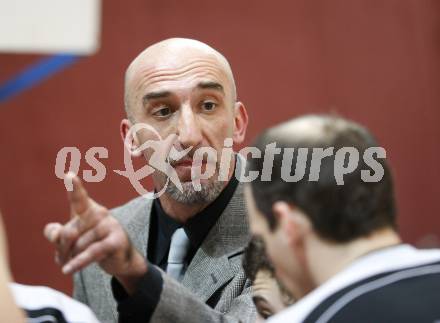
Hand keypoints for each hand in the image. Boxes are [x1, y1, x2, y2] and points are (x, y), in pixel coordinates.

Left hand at [44, 173, 146, 293]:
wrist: (121, 258)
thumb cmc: (93, 243)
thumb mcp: (71, 239)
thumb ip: (56, 234)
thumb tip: (56, 235)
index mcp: (87, 209)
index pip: (78, 198)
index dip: (73, 188)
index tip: (69, 175)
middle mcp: (99, 213)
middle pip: (68, 233)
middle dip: (62, 249)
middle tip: (66, 256)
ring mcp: (109, 226)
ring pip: (78, 245)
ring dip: (72, 258)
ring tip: (76, 262)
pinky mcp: (115, 241)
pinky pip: (91, 253)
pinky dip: (78, 263)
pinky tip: (68, 269)